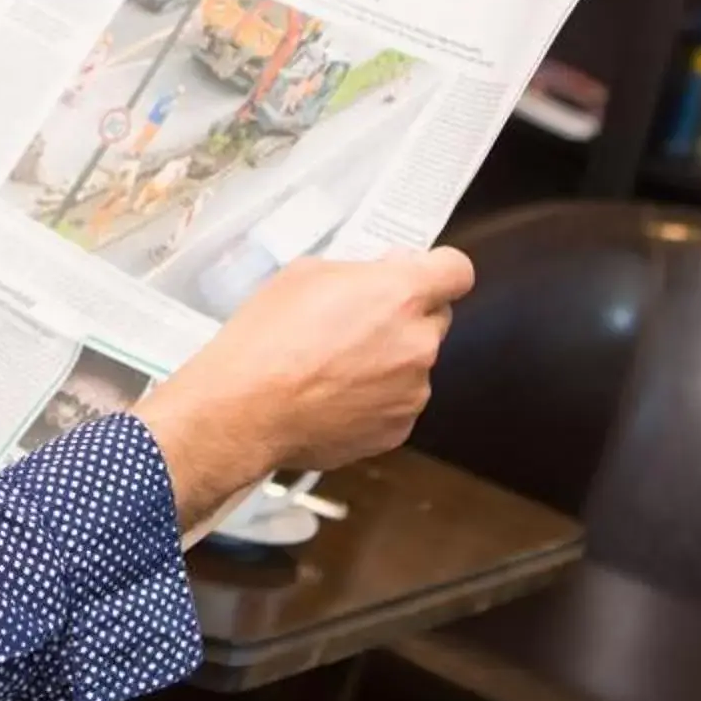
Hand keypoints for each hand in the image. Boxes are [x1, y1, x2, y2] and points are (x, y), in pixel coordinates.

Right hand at [129, 248, 469, 530]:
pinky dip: (373, 399)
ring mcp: (411, 391)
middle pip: (434, 319)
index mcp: (401, 295)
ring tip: (331, 365)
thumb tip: (380, 276)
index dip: (437, 270)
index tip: (421, 274)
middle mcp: (417, 343)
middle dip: (404, 317)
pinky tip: (331, 394)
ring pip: (413, 365)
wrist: (244, 410)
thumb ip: (358, 272)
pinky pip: (396, 404)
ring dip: (386, 361)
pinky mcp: (396, 430)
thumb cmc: (265, 342)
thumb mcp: (305, 275)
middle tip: (356, 320)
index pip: (456, 271)